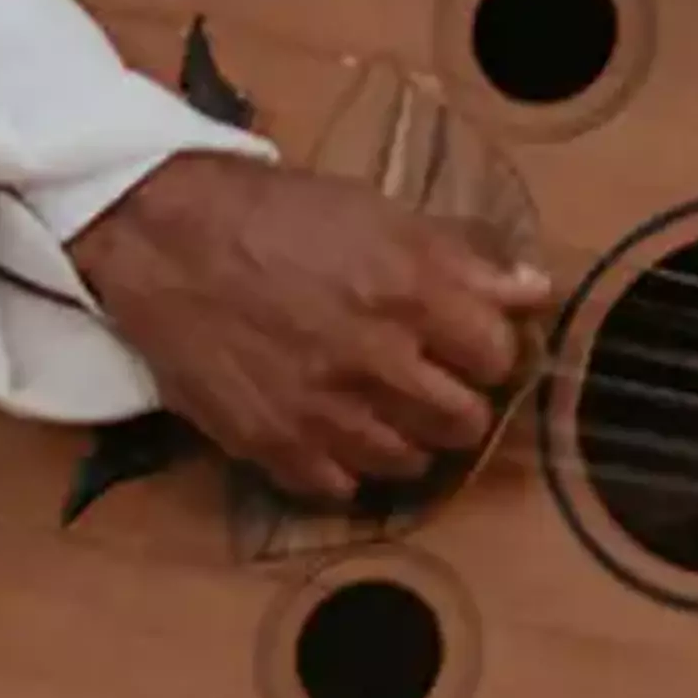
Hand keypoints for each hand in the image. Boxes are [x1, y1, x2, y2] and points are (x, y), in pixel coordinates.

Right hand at [69, 151, 550, 505]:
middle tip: (437, 384)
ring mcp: (324, 413)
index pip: (497, 355)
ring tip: (389, 410)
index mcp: (410, 291)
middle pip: (463, 420)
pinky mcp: (274, 446)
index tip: (473, 345)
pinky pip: (341, 486)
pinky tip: (340, 435)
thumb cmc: (274, 213)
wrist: (163, 237)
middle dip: (461, 403)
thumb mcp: (376, 211)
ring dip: (410, 439)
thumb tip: (534, 289)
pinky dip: (349, 467)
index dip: (491, 350)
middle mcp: (375, 360)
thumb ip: (461, 257)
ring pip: (410, 462)